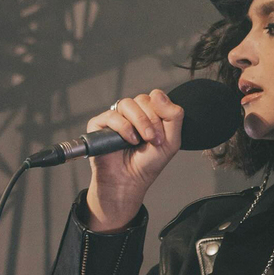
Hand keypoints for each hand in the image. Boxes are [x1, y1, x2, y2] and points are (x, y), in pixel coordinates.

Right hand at [85, 89, 183, 231]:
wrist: (130, 181)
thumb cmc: (148, 163)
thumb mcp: (171, 141)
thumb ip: (174, 116)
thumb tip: (158, 93)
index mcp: (148, 113)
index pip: (156, 97)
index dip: (161, 112)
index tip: (162, 135)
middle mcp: (131, 113)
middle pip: (143, 99)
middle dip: (152, 121)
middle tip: (153, 140)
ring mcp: (115, 117)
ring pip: (128, 104)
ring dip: (140, 122)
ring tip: (141, 141)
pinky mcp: (99, 124)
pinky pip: (112, 115)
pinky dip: (124, 128)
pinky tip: (130, 141)